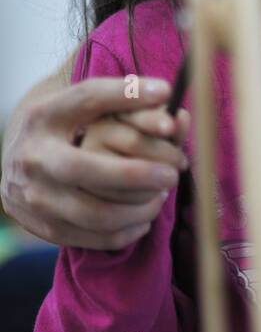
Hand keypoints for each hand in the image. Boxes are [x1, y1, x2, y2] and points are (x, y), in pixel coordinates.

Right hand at [1, 75, 189, 249]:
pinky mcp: (46, 228)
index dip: (126, 95)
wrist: (18, 164)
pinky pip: (98, 238)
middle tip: (172, 173)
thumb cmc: (65, 129)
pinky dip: (130, 228)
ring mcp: (37, 197)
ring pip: (100, 214)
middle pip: (91, 169)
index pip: (88, 98)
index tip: (165, 93)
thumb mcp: (81, 105)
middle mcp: (36, 157)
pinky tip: (145, 215)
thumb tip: (165, 93)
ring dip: (141, 206)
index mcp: (46, 117)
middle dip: (139, 174)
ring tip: (162, 193)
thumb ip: (121, 96)